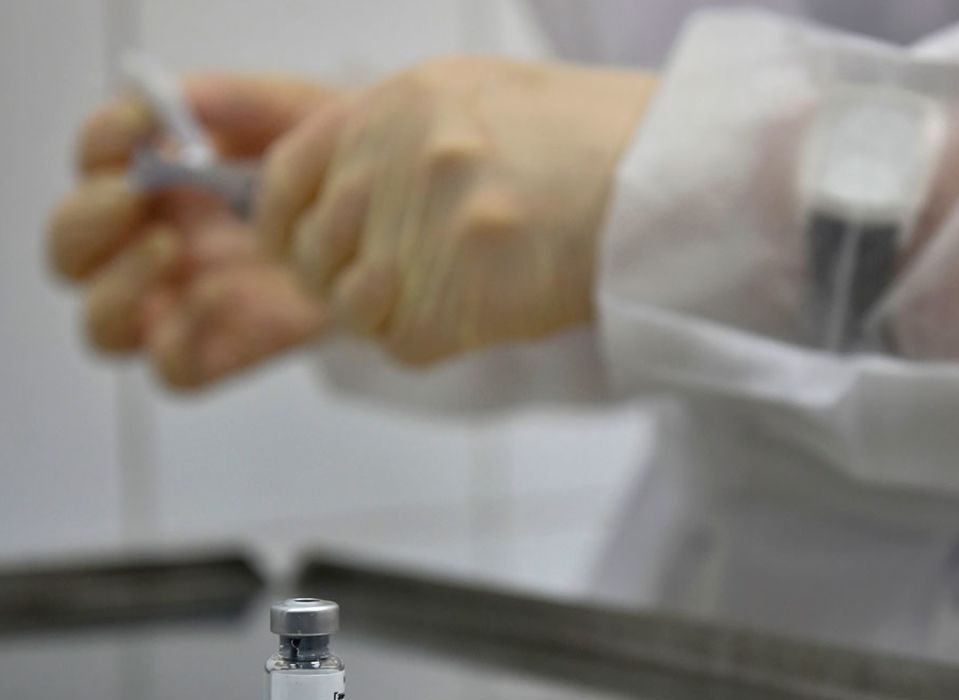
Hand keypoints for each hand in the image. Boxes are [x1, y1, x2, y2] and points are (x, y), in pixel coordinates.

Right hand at [47, 75, 336, 387]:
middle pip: (71, 251)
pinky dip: (178, 344)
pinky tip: (218, 298)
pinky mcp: (230, 350)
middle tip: (134, 195)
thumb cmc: (341, 167)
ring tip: (169, 247)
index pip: (94, 161)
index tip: (142, 123)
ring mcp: (188, 305)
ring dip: (118, 286)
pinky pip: (174, 372)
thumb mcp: (295, 114)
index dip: (101, 141)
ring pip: (103, 326)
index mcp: (164, 179)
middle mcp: (159, 243)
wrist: (406, 226)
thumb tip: (167, 102)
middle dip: (87, 221)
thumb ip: (230, 102)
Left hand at [256, 56, 655, 365]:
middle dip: (342, 275)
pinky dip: (438, 338)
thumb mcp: (471, 96)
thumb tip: (321, 181)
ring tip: (454, 287)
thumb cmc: (588, 137)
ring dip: (392, 311)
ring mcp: (428, 230)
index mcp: (396, 103)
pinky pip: (408, 343)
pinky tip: (486, 308)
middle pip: (312, 252)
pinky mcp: (459, 297)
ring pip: (354, 307)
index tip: (303, 245)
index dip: (283, 224)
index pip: (283, 177)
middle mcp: (400, 161)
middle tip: (399, 275)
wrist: (675, 176)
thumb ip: (385, 133)